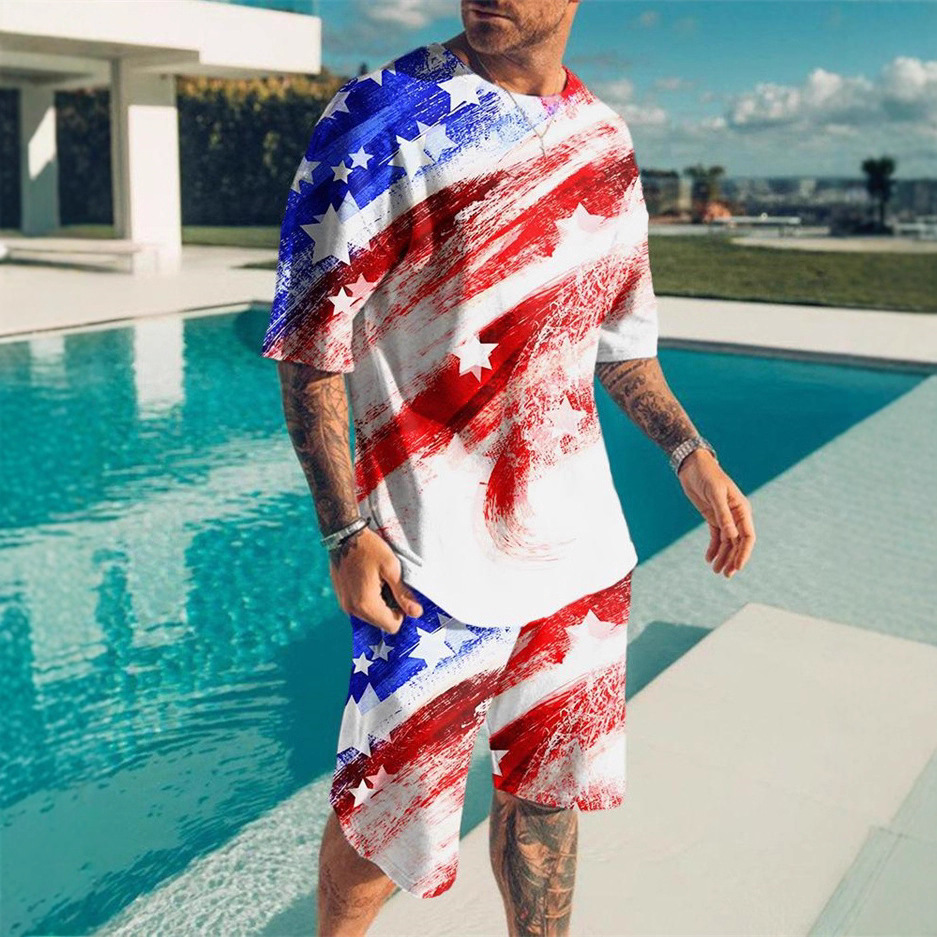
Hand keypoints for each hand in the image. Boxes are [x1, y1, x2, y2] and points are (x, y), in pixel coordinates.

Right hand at [328, 527, 424, 632]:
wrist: (343, 535)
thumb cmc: (369, 548)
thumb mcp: (391, 568)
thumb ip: (403, 594)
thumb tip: (416, 613)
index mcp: (366, 604)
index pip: (391, 626)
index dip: (401, 612)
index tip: (399, 592)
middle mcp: (352, 609)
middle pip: (380, 622)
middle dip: (389, 608)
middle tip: (389, 584)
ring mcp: (345, 604)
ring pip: (370, 616)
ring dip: (379, 603)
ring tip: (378, 580)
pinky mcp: (342, 598)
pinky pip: (360, 608)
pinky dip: (368, 599)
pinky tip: (369, 580)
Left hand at [676, 449, 754, 577]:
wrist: (693, 466)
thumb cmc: (707, 475)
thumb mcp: (715, 494)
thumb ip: (723, 515)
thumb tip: (732, 536)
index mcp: (742, 509)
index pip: (748, 536)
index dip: (744, 553)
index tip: (737, 567)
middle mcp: (736, 516)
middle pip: (738, 543)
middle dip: (733, 559)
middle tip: (725, 575)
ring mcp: (724, 517)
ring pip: (727, 543)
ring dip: (723, 557)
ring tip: (716, 570)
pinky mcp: (713, 517)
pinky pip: (716, 537)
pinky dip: (713, 548)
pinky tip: (708, 558)